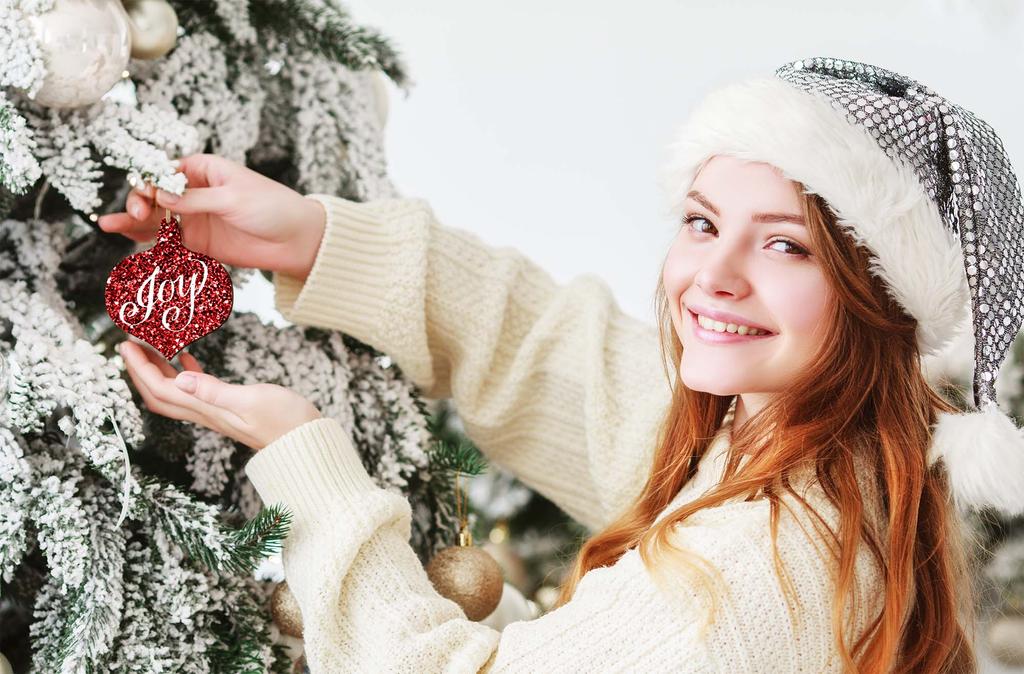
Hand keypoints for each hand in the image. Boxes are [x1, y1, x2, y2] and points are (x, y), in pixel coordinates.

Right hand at [97, 153, 327, 280]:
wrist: (298, 241)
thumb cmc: (273, 208)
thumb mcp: (234, 199)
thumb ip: (196, 200)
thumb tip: (161, 198)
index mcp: (204, 170)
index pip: (166, 171)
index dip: (150, 181)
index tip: (146, 196)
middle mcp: (195, 192)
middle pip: (156, 196)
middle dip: (140, 203)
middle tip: (138, 216)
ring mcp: (196, 218)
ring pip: (157, 221)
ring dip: (134, 224)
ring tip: (108, 226)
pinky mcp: (200, 244)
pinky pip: (169, 245)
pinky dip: (152, 247)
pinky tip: (133, 249)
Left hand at [117, 340, 321, 450]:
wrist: (306, 440)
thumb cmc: (286, 421)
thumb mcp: (252, 400)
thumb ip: (215, 390)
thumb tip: (181, 379)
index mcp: (207, 410)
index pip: (161, 389)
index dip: (140, 368)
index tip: (126, 346)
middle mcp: (206, 413)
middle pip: (159, 394)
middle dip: (139, 371)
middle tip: (129, 346)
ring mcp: (216, 411)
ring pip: (174, 392)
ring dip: (156, 371)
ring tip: (149, 347)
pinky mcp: (228, 408)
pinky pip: (194, 391)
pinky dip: (182, 373)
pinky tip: (185, 358)